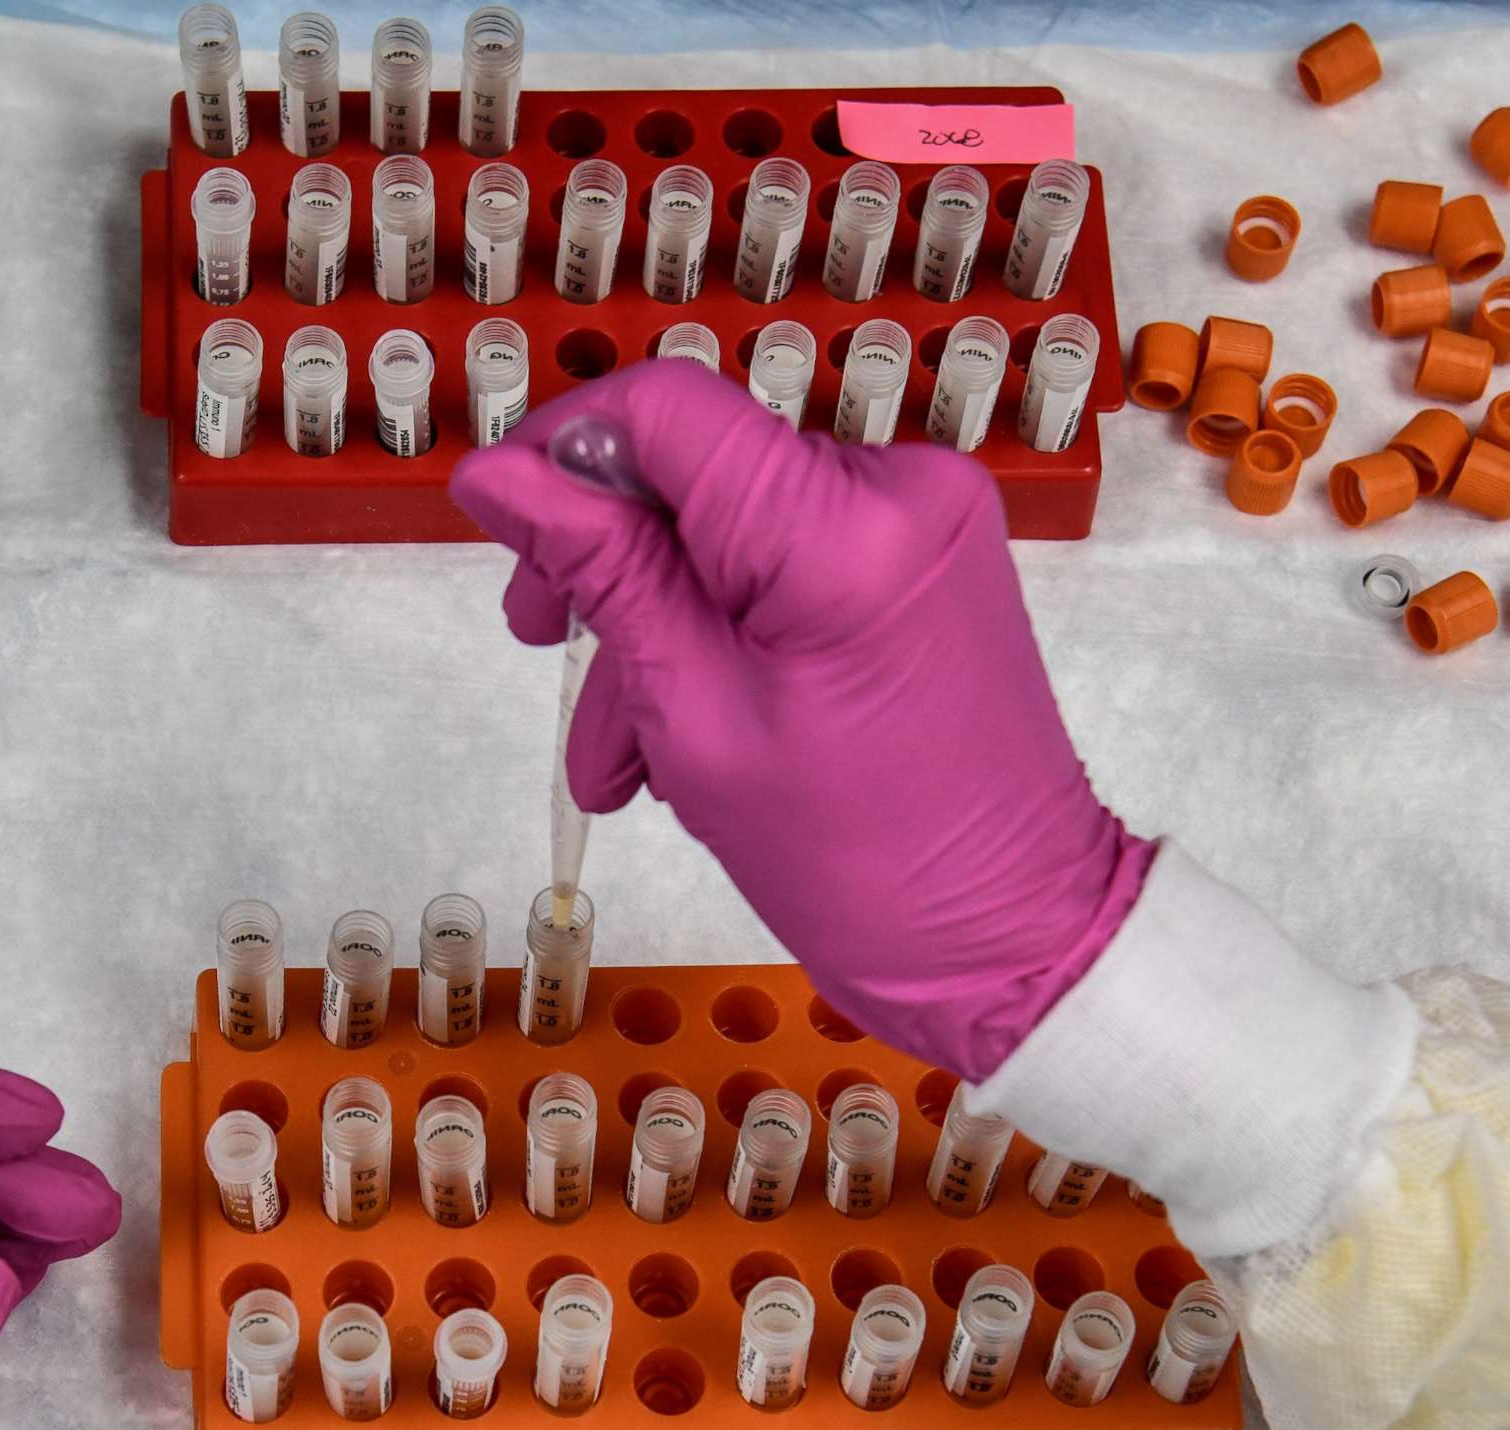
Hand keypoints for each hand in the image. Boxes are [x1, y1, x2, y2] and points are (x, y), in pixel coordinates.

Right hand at [451, 360, 1153, 1079]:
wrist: (1010, 940)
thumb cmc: (862, 864)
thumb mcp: (694, 717)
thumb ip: (602, 573)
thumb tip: (500, 476)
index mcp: (838, 529)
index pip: (665, 410)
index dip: (561, 449)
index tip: (500, 519)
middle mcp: (899, 489)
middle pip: (695, 466)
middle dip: (604, 558)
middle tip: (543, 640)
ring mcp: (924, 519)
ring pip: (730, 524)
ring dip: (657, 622)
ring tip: (617, 749)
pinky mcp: (927, 556)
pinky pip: (786, 557)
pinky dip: (725, 628)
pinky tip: (682, 730)